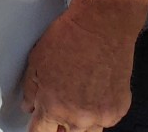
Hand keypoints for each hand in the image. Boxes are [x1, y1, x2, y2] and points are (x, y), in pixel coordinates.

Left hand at [21, 8, 134, 131]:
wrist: (101, 26)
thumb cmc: (71, 36)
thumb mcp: (36, 59)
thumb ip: (30, 88)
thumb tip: (29, 105)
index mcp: (53, 106)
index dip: (38, 127)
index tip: (38, 124)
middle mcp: (78, 117)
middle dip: (59, 124)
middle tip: (58, 107)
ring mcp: (100, 116)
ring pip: (88, 131)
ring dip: (80, 122)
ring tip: (77, 98)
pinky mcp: (118, 109)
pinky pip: (105, 119)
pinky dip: (99, 111)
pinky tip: (94, 91)